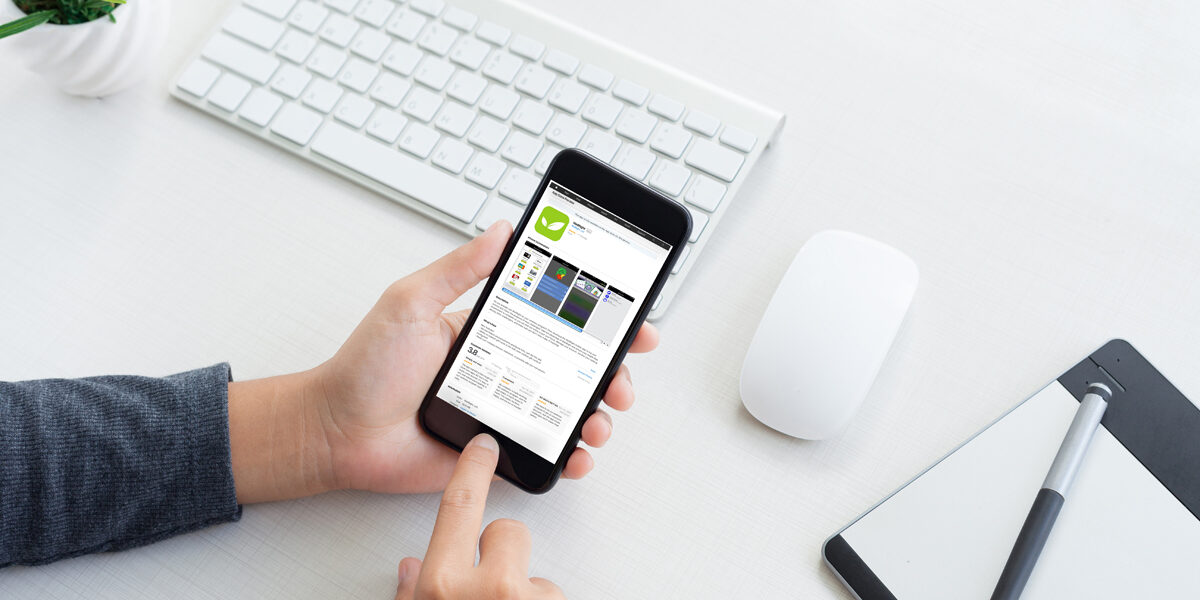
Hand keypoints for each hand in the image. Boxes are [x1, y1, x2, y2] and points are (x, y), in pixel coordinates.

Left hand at [228, 221, 658, 501]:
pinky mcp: (495, 452)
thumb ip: (459, 268)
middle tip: (623, 379)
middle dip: (612, 373)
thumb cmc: (367, 367)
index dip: (600, 318)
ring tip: (601, 420)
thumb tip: (503, 230)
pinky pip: (543, 455)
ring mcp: (502, 413)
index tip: (630, 319)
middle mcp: (504, 371)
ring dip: (598, 416)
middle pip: (576, 369)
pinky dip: (570, 456)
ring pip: (568, 413)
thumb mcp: (412, 302)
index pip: (558, 318)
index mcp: (491, 331)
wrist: (338, 431)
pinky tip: (578, 453)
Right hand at [394, 434, 563, 599]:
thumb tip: (413, 568)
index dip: (473, 470)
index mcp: (444, 584)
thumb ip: (415, 590)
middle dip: (502, 551)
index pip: (460, 504)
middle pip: (509, 530)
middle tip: (490, 585)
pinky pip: (554, 596)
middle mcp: (491, 588)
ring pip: (536, 569)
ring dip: (524, 590)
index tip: (483, 447)